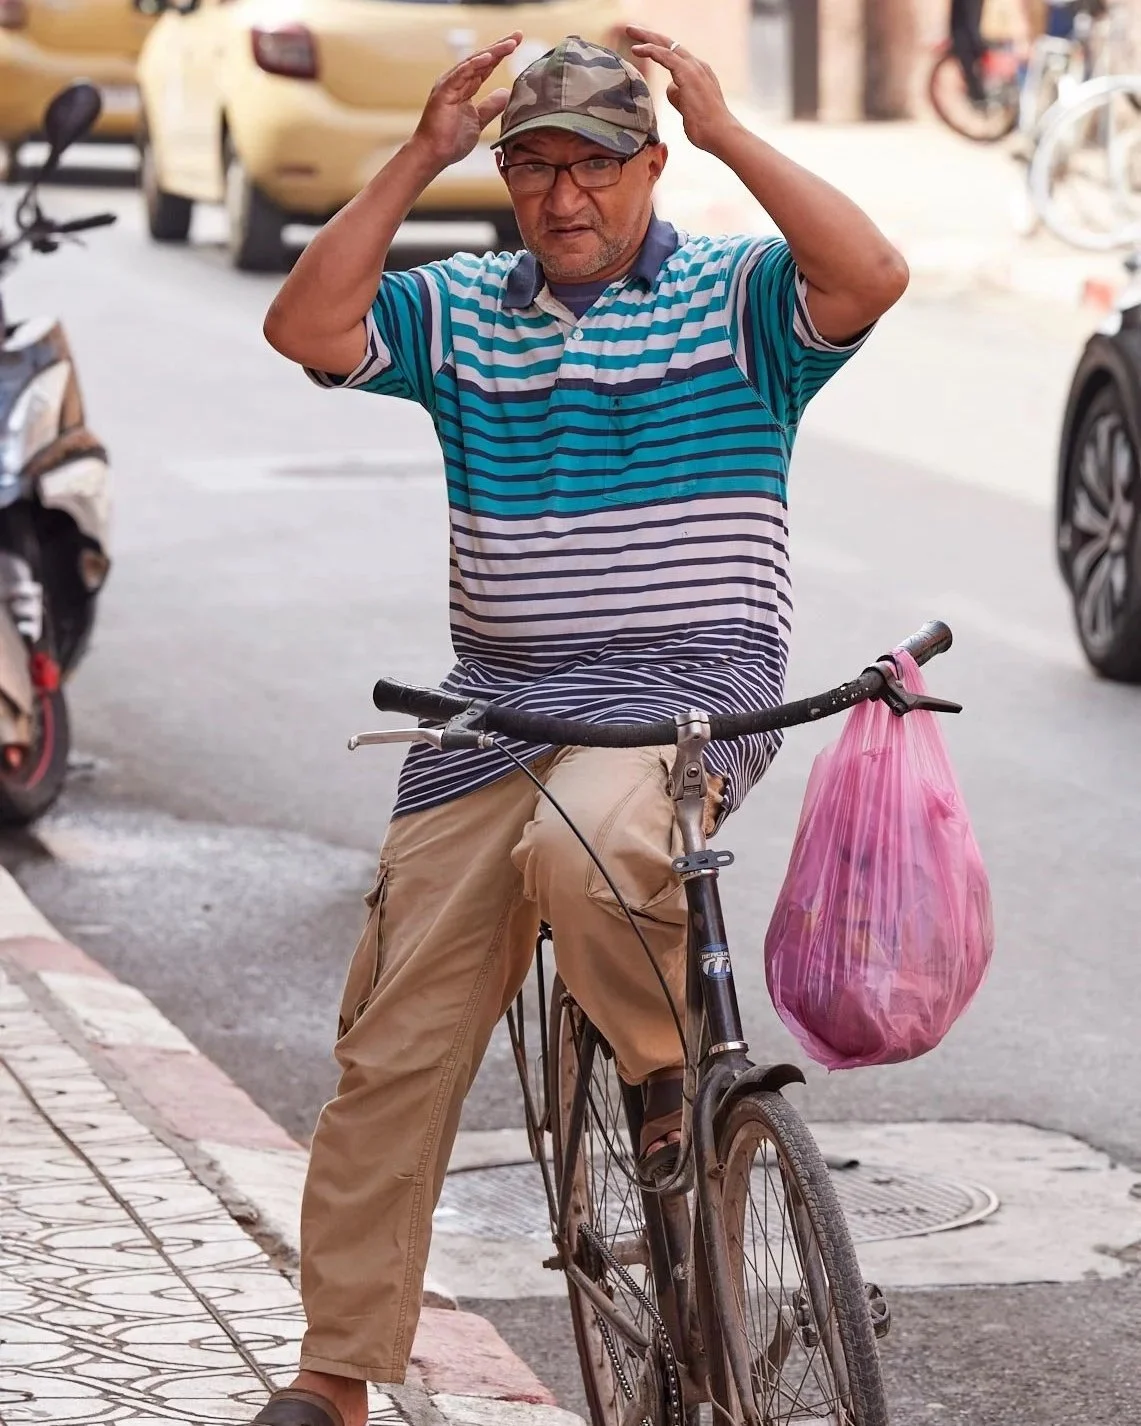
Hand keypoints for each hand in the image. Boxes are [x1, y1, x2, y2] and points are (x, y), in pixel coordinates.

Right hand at [412, 32, 521, 168]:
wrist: (433, 154)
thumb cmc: (451, 140)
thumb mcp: (478, 121)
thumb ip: (491, 106)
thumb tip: (506, 93)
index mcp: (465, 87)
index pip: (486, 67)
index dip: (501, 55)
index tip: (517, 43)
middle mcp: (457, 81)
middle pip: (482, 60)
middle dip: (500, 47)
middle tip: (518, 35)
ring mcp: (449, 85)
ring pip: (473, 63)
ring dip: (492, 52)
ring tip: (510, 44)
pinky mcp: (443, 92)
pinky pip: (460, 74)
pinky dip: (474, 65)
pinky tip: (489, 57)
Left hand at [626, 25, 738, 153]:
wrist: (720, 134)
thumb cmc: (705, 128)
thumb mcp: (688, 109)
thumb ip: (679, 96)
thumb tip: (670, 88)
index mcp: (699, 73)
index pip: (675, 55)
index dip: (658, 48)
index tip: (641, 46)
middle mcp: (698, 66)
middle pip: (670, 44)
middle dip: (650, 35)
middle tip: (631, 29)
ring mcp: (694, 68)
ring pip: (666, 46)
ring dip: (646, 38)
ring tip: (629, 31)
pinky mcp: (688, 74)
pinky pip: (666, 56)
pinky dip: (651, 50)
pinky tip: (638, 49)